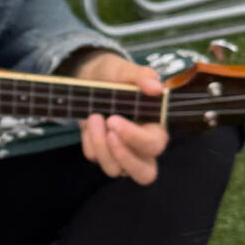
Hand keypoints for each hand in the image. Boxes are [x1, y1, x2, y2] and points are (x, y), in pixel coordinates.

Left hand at [70, 51, 167, 185]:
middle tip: (108, 130)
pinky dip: (88, 141)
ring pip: (115, 170)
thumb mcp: (125, 70)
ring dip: (100, 146)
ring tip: (93, 117)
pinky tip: (88, 122)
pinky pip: (95, 158)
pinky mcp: (102, 153)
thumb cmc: (114, 75)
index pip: (155, 145)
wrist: (90, 76)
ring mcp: (121, 154)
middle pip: (144, 174)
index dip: (136, 138)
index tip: (113, 120)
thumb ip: (142, 76)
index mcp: (155, 127)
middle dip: (123, 155)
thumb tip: (156, 87)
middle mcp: (141, 147)